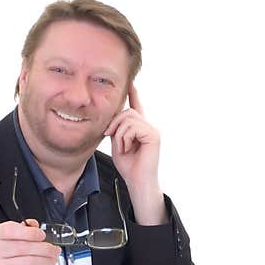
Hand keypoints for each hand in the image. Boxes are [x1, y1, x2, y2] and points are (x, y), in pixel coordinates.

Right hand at [0, 219, 59, 264]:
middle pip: (23, 247)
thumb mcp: (18, 237)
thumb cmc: (14, 255)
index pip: (10, 230)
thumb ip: (27, 228)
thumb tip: (34, 224)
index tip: (42, 235)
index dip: (29, 232)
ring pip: (29, 262)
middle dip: (45, 248)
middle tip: (55, 249)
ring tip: (53, 258)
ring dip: (47, 260)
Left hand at [104, 84, 166, 224]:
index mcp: (140, 128)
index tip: (130, 82)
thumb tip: (113, 118)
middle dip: (114, 124)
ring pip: (128, 119)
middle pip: (127, 112)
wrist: (138, 182)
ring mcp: (152, 130)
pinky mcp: (153, 135)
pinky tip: (129, 149)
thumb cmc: (129, 167)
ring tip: (123, 148)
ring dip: (119, 134)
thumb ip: (117, 129)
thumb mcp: (118, 143)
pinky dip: (125, 138)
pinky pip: (132, 127)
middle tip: (110, 137)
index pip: (136, 107)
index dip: (133, 94)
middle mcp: (148, 126)